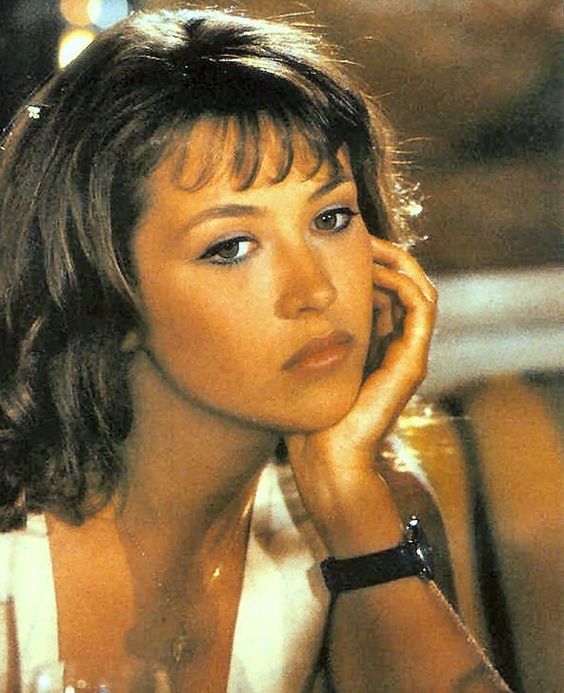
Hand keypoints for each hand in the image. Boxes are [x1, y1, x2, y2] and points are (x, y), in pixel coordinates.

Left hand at [285, 239, 436, 537]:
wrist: (325, 460)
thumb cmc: (305, 418)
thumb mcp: (300, 365)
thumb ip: (300, 337)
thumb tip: (271, 304)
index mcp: (372, 345)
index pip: (380, 289)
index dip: (364, 262)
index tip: (334, 240)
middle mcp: (394, 346)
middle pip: (401, 283)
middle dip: (380, 253)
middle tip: (353, 231)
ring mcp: (407, 354)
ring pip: (417, 288)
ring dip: (395, 260)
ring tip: (366, 242)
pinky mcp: (411, 362)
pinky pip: (421, 307)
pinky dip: (404, 280)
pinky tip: (374, 267)